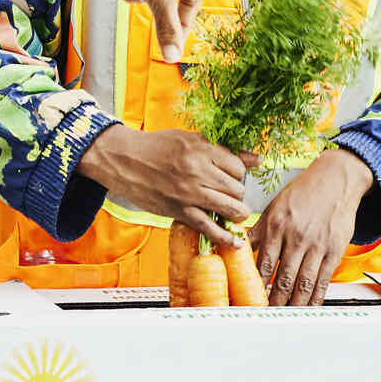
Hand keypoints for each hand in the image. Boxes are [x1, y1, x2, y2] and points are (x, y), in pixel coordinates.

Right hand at [78, 127, 255, 248]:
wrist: (124, 160)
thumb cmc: (156, 147)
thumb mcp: (190, 139)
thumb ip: (222, 150)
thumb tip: (256, 159)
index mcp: (202, 149)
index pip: (238, 167)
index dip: (239, 173)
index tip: (231, 176)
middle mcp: (198, 171)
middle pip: (237, 188)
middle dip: (238, 193)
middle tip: (229, 193)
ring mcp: (189, 194)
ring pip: (230, 208)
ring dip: (238, 213)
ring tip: (236, 213)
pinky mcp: (180, 211)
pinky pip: (209, 228)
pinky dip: (225, 237)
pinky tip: (234, 243)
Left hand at [250, 149, 373, 305]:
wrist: (336, 179)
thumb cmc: (303, 192)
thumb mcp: (274, 207)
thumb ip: (257, 231)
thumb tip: (237, 247)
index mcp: (277, 225)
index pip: (263, 263)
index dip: (256, 285)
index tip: (250, 300)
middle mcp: (297, 237)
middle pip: (283, 278)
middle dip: (274, 301)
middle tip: (266, 316)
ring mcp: (317, 245)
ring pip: (304, 283)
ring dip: (294, 304)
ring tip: (286, 316)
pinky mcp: (334, 250)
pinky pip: (324, 279)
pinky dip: (316, 297)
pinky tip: (310, 306)